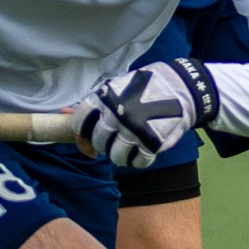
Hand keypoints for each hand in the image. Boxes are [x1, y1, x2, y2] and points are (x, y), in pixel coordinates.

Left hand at [73, 60, 218, 168]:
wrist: (184, 87)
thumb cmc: (146, 85)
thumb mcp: (119, 86)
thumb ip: (95, 103)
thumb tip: (64, 112)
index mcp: (106, 99)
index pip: (80, 123)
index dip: (83, 131)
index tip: (90, 133)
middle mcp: (117, 116)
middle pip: (98, 142)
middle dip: (104, 143)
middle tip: (115, 138)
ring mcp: (134, 131)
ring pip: (116, 157)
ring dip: (121, 154)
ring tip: (129, 146)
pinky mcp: (152, 144)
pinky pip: (137, 163)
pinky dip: (138, 160)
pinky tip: (142, 152)